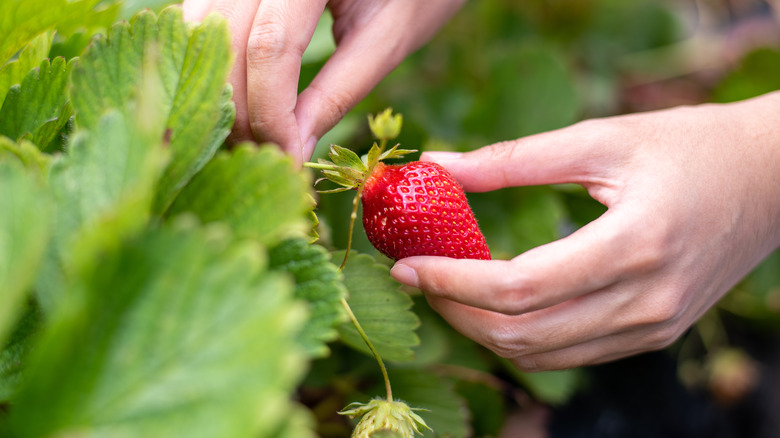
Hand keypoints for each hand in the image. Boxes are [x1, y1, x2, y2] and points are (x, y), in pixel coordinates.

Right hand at [182, 0, 464, 163]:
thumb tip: (290, 150)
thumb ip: (337, 92)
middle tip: (266, 159)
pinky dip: (216, 63)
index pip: (270, 46)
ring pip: (202, 28)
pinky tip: (240, 99)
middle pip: (225, 39)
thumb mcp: (387, 38)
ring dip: (220, 90)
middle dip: (239, 110)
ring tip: (253, 135)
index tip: (288, 159)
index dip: (270, 112)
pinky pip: (204, 17)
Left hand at [391, 92, 779, 370]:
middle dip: (455, 311)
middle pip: (523, 335)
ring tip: (447, 289)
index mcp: (635, 245)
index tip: (405, 265)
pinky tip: (497, 303)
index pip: (520, 288)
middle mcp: (646, 301)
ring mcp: (653, 327)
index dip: (451, 281)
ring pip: (542, 356)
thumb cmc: (690, 146)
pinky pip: (570, 354)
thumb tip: (439, 167)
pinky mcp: (654, 334)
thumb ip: (513, 159)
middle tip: (416, 277)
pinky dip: (523, 336)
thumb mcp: (601, 139)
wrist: (771, 178)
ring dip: (483, 330)